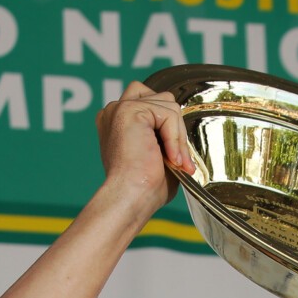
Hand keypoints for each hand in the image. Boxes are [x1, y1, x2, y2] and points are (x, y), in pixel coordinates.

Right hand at [94, 81, 194, 217]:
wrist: (131, 198)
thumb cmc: (143, 187)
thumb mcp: (158, 155)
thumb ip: (166, 136)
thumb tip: (184, 132)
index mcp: (117, 121)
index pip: (153, 104)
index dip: (169, 127)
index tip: (175, 159)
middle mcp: (114, 111)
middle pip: (162, 99)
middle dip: (176, 128)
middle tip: (179, 160)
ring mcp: (120, 108)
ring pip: (168, 105)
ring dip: (177, 135)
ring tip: (175, 162)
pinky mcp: (130, 110)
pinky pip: (168, 114)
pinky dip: (174, 137)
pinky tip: (170, 158)